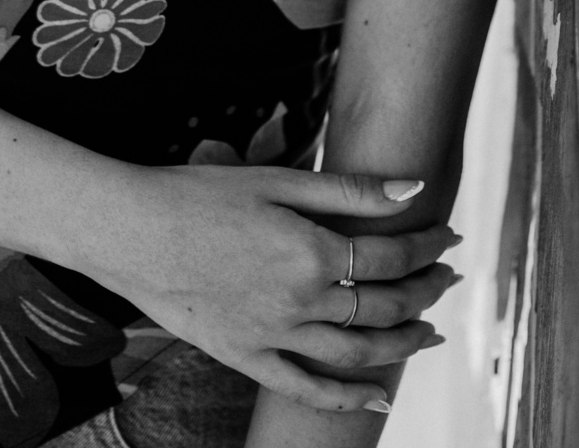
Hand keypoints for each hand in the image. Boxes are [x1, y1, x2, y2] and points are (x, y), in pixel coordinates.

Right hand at [90, 164, 456, 413]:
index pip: (391, 254)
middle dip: (425, 291)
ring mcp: (273, 336)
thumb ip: (349, 190)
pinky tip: (379, 398)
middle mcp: (300, 301)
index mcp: (311, 250)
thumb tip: (415, 187)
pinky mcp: (246, 357)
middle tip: (447, 277)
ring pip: (356, 353)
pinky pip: (306, 389)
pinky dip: (347, 398)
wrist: (131, 231)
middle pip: (384, 306)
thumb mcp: (276, 180)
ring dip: (403, 344)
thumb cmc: (200, 194)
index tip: (447, 233)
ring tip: (430, 332)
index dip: (426, 244)